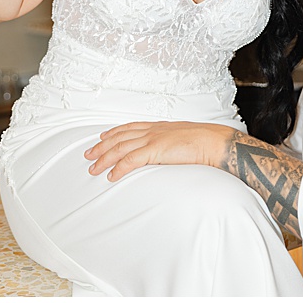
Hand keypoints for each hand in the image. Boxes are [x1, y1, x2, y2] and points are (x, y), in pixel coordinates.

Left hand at [84, 121, 230, 181]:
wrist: (214, 140)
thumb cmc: (204, 140)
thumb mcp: (181, 137)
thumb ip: (170, 141)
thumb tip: (167, 148)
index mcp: (157, 126)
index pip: (128, 127)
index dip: (113, 132)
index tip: (102, 137)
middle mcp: (151, 130)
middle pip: (119, 137)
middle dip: (101, 146)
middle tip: (88, 154)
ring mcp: (152, 139)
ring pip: (120, 148)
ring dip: (104, 159)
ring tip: (93, 168)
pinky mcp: (155, 150)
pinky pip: (131, 160)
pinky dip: (119, 168)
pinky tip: (111, 175)